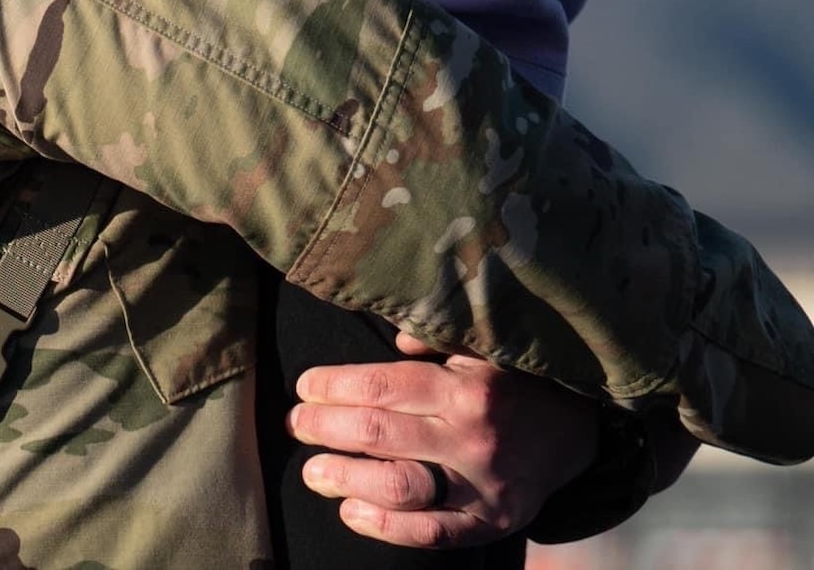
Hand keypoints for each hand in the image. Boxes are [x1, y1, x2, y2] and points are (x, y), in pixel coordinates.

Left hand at [289, 332, 596, 549]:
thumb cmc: (509, 381)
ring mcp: (484, 485)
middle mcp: (474, 437)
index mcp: (465, 387)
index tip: (304, 387)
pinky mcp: (493, 523)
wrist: (576, 430)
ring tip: (313, 471)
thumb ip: (431, 339)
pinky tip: (351, 512)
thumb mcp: (477, 347)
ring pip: (400, 485)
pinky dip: (386, 527)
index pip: (382, 386)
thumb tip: (390, 338)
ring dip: (345, 478)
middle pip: (379, 433)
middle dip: (324, 428)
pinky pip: (432, 533)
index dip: (332, 387)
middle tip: (295, 425)